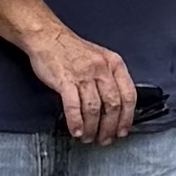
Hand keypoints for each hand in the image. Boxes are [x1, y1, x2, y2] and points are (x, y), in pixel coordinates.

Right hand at [10, 11, 138, 146]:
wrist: (47, 36)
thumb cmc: (72, 50)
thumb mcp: (99, 59)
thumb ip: (109, 79)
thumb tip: (116, 107)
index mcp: (113, 63)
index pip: (128, 95)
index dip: (127, 117)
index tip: (123, 130)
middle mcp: (101, 68)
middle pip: (113, 105)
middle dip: (110, 128)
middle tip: (105, 139)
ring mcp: (83, 74)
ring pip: (94, 109)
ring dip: (92, 129)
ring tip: (89, 138)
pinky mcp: (65, 80)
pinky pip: (74, 106)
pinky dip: (76, 122)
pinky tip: (76, 131)